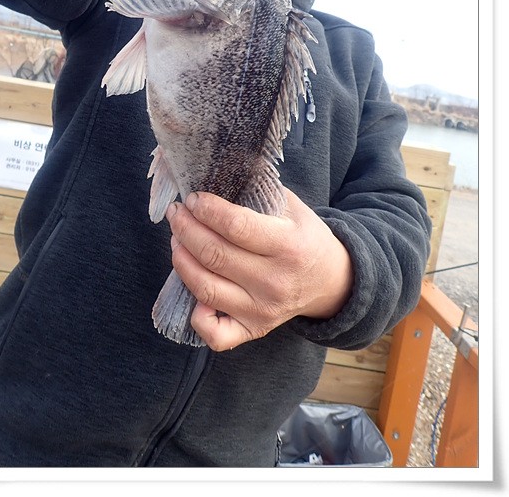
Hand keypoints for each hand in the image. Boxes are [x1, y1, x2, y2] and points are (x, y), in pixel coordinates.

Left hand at [166, 189, 353, 351]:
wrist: (332, 282)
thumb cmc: (305, 237)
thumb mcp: (292, 207)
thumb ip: (258, 192)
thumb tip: (216, 175)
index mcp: (288, 246)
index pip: (235, 227)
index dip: (207, 210)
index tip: (193, 198)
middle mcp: (274, 282)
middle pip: (214, 255)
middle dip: (186, 228)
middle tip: (177, 213)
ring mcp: (262, 311)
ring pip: (205, 289)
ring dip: (182, 259)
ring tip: (177, 239)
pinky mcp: (254, 330)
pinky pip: (215, 334)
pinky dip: (196, 314)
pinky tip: (192, 288)